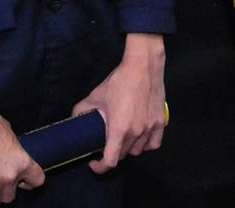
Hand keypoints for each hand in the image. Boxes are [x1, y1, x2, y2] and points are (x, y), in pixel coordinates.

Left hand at [74, 34, 166, 173]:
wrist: (143, 67)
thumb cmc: (120, 81)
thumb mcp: (96, 95)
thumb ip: (82, 110)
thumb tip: (74, 119)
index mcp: (119, 129)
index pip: (111, 161)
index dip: (100, 167)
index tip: (94, 162)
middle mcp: (136, 133)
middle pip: (123, 155)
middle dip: (112, 152)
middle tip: (106, 143)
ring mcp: (149, 128)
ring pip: (138, 150)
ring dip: (128, 148)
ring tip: (122, 138)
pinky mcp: (160, 122)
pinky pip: (153, 144)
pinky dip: (146, 144)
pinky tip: (139, 137)